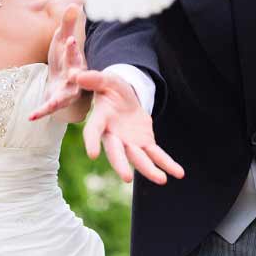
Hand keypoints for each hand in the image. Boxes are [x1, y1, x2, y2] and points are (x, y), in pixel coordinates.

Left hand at [28, 4, 86, 120]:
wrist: (60, 78)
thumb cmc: (62, 56)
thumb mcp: (62, 38)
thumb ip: (67, 23)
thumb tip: (75, 4)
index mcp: (75, 61)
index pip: (75, 54)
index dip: (72, 48)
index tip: (69, 40)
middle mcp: (74, 77)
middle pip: (76, 75)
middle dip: (75, 74)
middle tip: (73, 74)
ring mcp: (66, 92)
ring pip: (66, 97)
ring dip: (60, 100)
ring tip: (52, 104)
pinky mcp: (56, 102)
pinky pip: (50, 108)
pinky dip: (42, 112)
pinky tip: (31, 116)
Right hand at [76, 70, 183, 185]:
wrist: (125, 98)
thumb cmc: (112, 89)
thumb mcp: (106, 80)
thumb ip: (94, 79)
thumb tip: (77, 76)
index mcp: (101, 120)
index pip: (93, 131)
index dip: (91, 142)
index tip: (92, 154)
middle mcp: (113, 136)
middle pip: (116, 152)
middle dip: (121, 164)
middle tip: (126, 178)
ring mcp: (129, 143)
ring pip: (138, 158)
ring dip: (149, 170)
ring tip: (162, 179)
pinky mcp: (145, 143)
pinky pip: (156, 155)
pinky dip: (167, 164)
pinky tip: (178, 173)